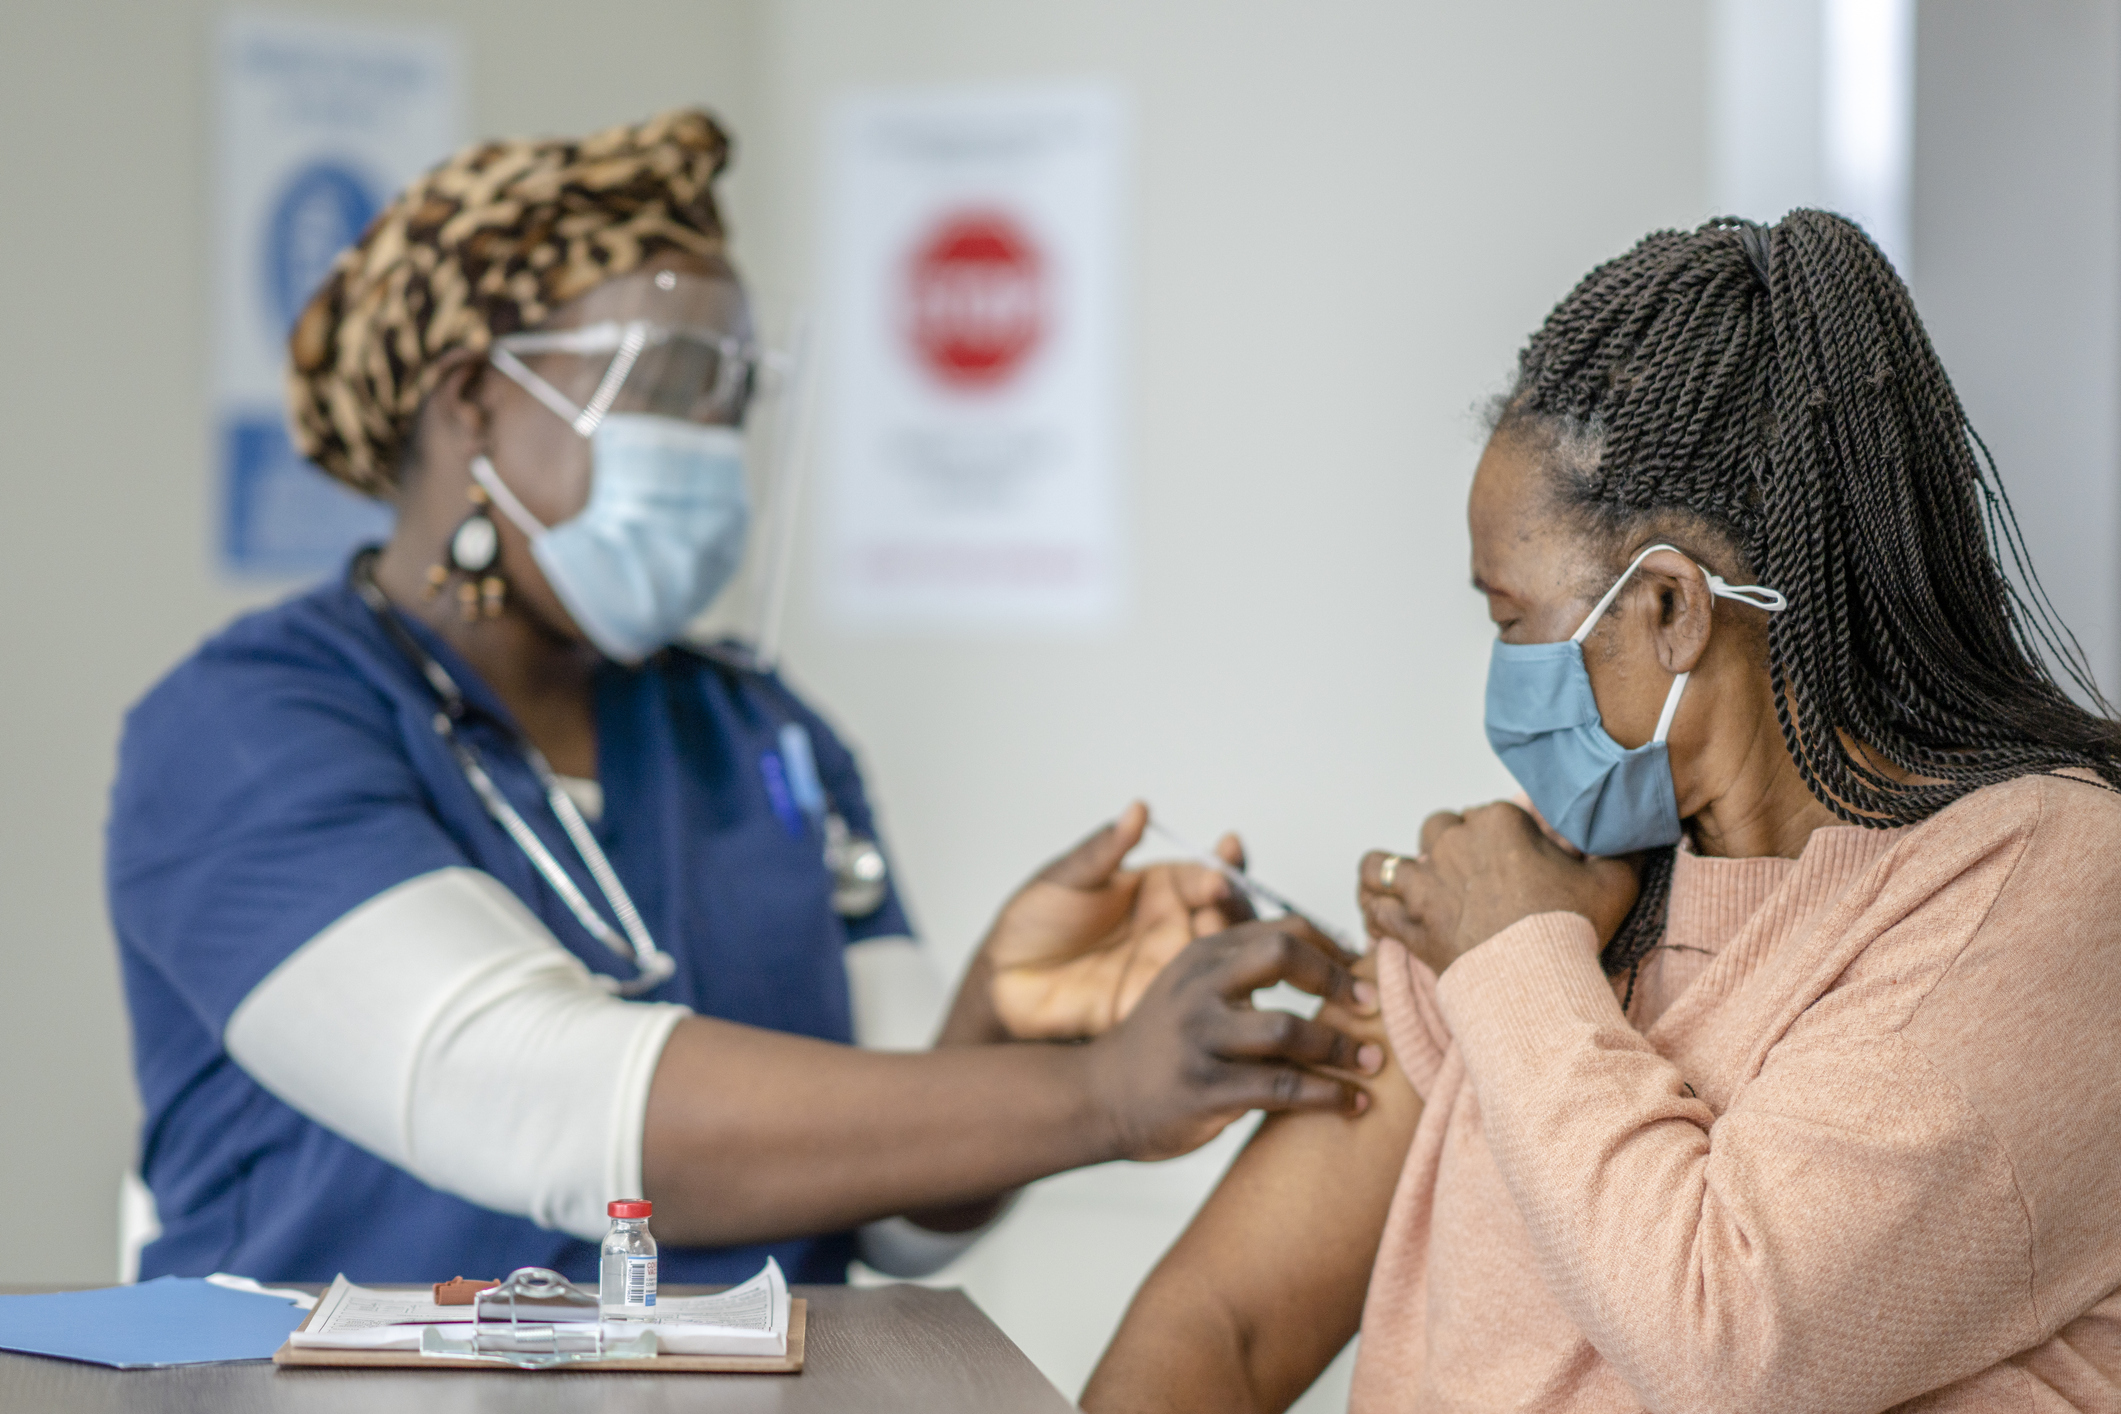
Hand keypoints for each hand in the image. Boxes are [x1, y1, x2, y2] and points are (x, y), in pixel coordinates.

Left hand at [985, 803, 1254, 1038]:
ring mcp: (1169, 969)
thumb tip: (1138, 809)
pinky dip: (1216, 997)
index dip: (1222, 868)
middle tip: (1224, 900)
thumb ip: (1104, 850)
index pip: (1206, 875)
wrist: (1002, 981)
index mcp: (1158, 888)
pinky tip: (1214, 986)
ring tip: (1213, 934)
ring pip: (1222, 962)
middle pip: (1228, 918)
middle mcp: (1173, 927)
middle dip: (1237, 907)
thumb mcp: (1066, 878)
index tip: (1222, 865)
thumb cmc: (1032, 921)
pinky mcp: (1157, 1008)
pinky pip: (1197, 1006)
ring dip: (1232, 949)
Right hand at [1083, 919, 1384, 1161]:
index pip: (1284, 928)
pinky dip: (1327, 1094)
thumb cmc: (1167, 1041)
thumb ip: (1244, 959)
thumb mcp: (1193, 983)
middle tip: (1374, 1006)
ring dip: (1340, 1046)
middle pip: (1282, 954)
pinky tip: (1352, 1102)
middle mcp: (1200, 986)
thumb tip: (1324, 943)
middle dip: (1337, 980)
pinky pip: (1280, 1087)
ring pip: (1287, 1028)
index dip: (1334, 949)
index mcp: (1205, 954)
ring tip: (1373, 1060)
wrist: (1100, 1096)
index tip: (1366, 974)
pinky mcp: (1204, 1088)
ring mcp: (1199, 1038)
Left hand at [1358, 801, 1638, 975]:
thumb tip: (1633, 830)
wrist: (1538, 978)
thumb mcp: (1614, 879)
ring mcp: (1423, 884)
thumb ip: (1618, 848)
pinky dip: (1373, 910)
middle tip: (1469, 877)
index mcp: (1497, 822)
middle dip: (1449, 847)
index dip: (1500, 837)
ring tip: (1404, 886)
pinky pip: (1372, 908)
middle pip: (1437, 830)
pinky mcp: (1407, 923)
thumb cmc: (1574, 927)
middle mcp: (1451, 844)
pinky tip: (1380, 916)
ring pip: (1386, 863)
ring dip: (1392, 872)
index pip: (1487, 814)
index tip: (1515, 862)